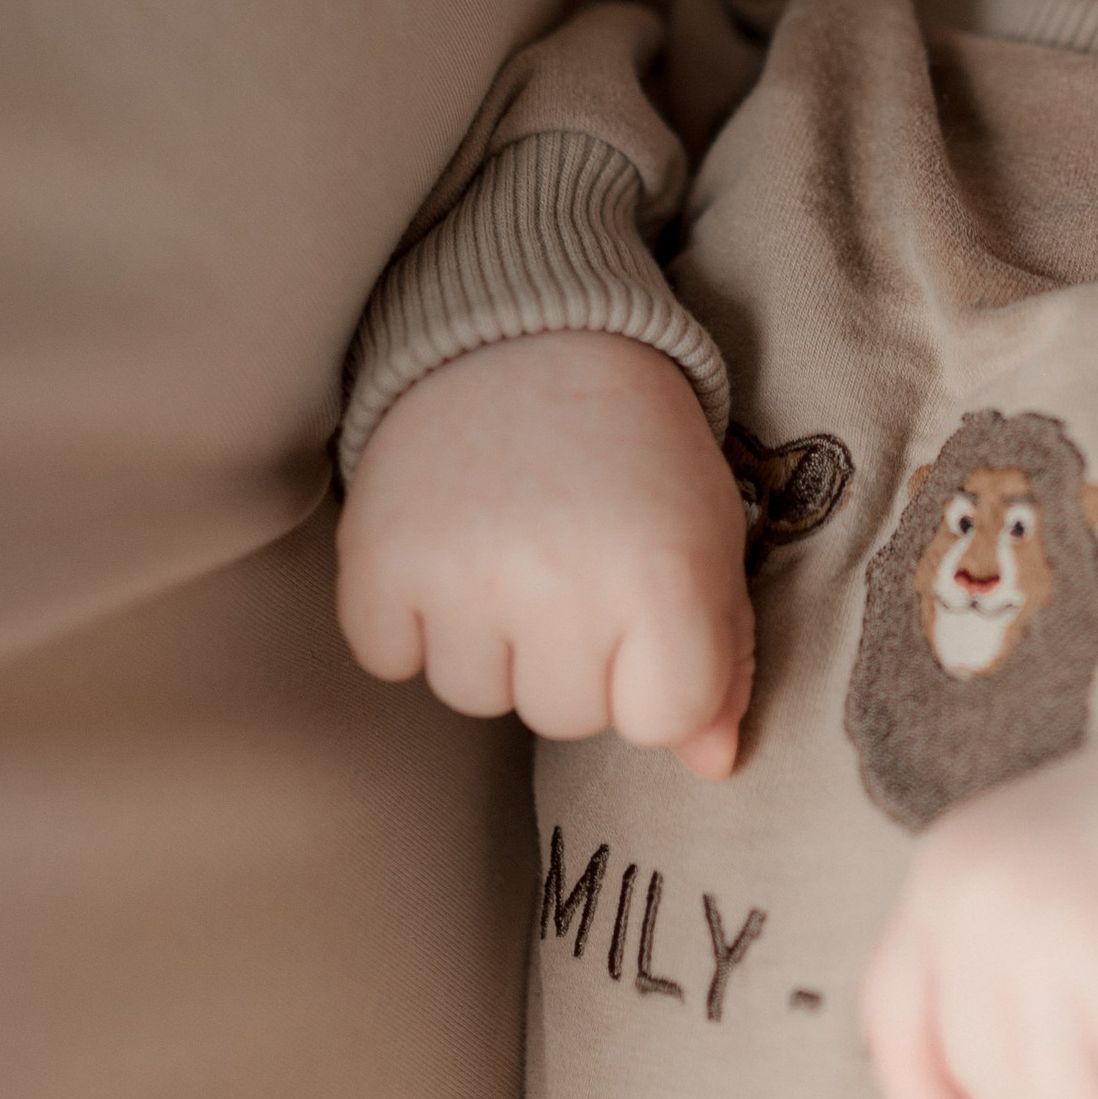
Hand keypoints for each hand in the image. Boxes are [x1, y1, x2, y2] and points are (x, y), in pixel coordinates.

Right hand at [336, 332, 752, 776]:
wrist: (524, 333)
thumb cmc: (635, 448)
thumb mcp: (709, 535)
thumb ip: (722, 657)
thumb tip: (711, 765)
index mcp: (664, 580)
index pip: (661, 723)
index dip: (654, 671)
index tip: (644, 602)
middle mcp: (561, 588)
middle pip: (565, 718)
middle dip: (573, 655)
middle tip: (570, 556)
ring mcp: (460, 580)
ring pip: (475, 696)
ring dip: (489, 640)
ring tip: (508, 545)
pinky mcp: (375, 563)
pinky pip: (389, 659)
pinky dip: (407, 619)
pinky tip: (443, 547)